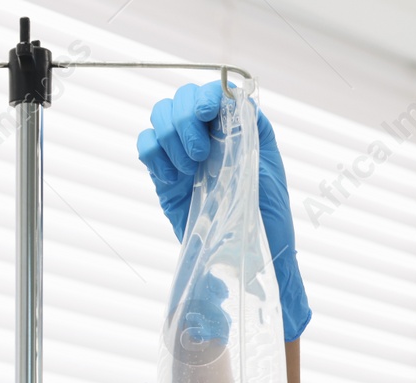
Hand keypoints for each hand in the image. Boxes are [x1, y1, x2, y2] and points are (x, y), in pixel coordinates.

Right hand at [137, 81, 311, 341]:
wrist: (252, 256)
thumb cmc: (268, 215)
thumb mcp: (269, 167)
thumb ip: (250, 130)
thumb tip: (232, 97)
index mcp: (237, 128)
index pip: (213, 92)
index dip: (207, 94)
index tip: (209, 111)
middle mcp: (208, 136)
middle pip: (181, 100)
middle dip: (185, 119)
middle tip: (200, 155)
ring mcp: (183, 155)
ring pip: (160, 118)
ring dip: (171, 137)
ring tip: (191, 170)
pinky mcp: (165, 177)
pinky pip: (147, 148)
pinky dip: (154, 155)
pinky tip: (175, 178)